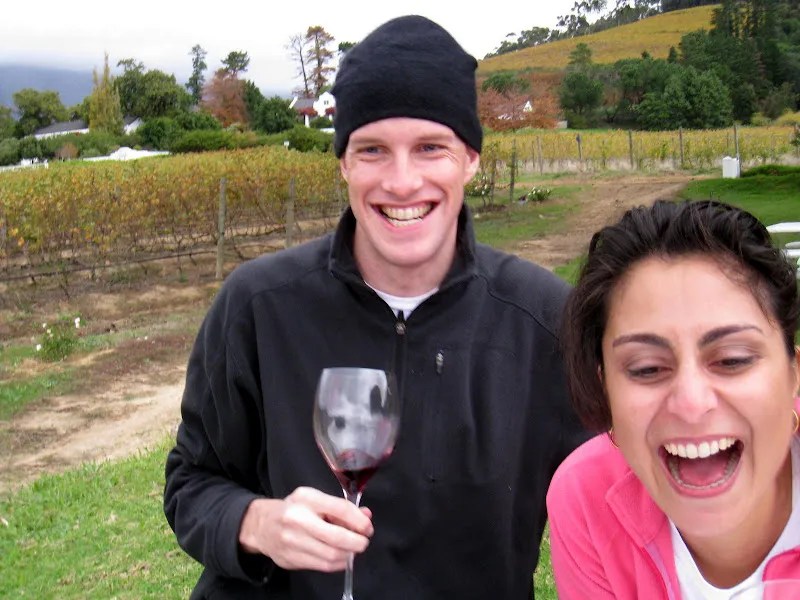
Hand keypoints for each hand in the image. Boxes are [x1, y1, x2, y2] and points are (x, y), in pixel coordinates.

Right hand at [238, 486, 373, 571]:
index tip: (367, 528)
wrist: (262, 526)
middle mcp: (297, 520)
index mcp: (306, 499)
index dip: (359, 521)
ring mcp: (292, 542)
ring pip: (331, 556)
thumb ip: (340, 507)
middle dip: (357, 542)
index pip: (340, 509)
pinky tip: (340, 556)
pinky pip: (322, 566)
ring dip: (348, 555)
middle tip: (363, 542)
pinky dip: (337, 563)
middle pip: (336, 537)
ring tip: (351, 549)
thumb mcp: (315, 499)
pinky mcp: (291, 560)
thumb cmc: (293, 509)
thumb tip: (366, 516)